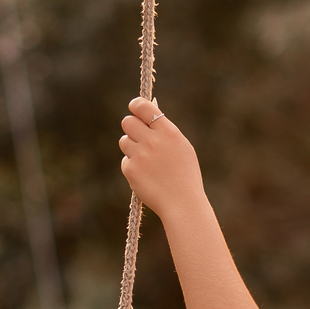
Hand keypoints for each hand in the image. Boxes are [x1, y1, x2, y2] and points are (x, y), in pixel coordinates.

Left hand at [119, 98, 205, 220]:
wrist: (182, 203)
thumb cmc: (185, 175)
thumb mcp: (181, 148)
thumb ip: (165, 131)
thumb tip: (147, 115)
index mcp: (168, 132)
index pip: (143, 107)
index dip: (135, 105)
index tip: (134, 108)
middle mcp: (153, 141)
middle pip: (127, 122)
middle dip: (131, 127)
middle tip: (138, 135)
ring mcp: (140, 155)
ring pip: (124, 141)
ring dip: (131, 147)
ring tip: (147, 160)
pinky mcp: (130, 169)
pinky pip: (126, 161)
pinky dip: (133, 166)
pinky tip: (147, 176)